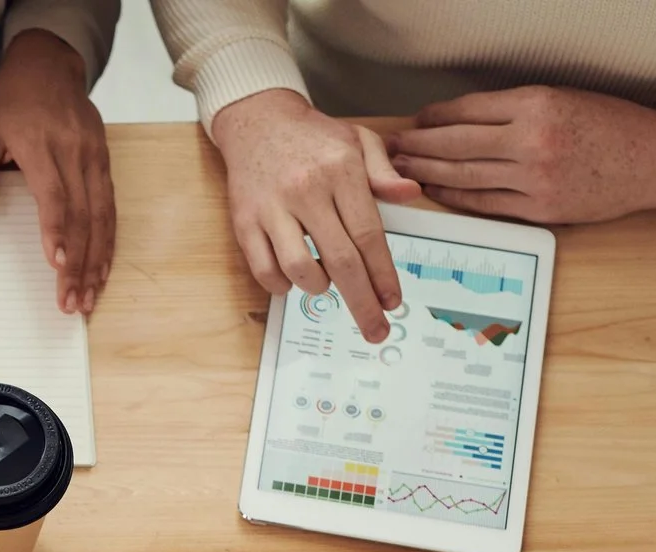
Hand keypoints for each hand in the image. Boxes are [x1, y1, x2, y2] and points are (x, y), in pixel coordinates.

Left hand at [0, 29, 111, 315]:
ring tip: (90, 296)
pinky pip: (111, 207)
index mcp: (40, 145)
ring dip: (98, 260)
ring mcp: (94, 156)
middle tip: (72, 301)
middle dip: (79, 263)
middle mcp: (74, 152)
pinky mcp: (105, 160)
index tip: (58, 265)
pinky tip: (103, 268)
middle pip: (82, 215)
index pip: (55, 196)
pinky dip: (108, 241)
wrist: (48, 64)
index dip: (57, 232)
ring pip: (102, 216)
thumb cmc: (11, 101)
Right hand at [208, 87, 417, 342]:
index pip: (369, 234)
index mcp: (341, 170)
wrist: (256, 119)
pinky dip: (281, 285)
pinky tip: (292, 279)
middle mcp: (307, 190)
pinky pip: (263, 270)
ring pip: (301, 269)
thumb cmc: (311, 136)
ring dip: (319, 288)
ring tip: (325, 284)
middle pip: (341, 261)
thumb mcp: (357, 141)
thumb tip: (410, 195)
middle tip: (375, 329)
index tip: (393, 301)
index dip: (383, 275)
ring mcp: (272, 208)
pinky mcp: (245, 221)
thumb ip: (384, 172)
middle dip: (362, 302)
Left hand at [388, 86, 655, 223]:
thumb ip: (514, 109)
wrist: (653, 160)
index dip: (435, 118)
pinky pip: (484, 204)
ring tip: (403, 171)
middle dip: (419, 146)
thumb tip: (461, 120)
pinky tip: (436, 192)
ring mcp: (534, 179)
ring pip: (464, 177)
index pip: (468, 111)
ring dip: (427, 174)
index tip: (417, 121)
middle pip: (456, 145)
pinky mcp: (539, 210)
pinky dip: (455, 198)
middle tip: (393, 148)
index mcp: (537, 105)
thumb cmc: (610, 126)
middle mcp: (532, 141)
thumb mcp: (562, 98)